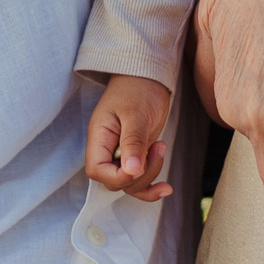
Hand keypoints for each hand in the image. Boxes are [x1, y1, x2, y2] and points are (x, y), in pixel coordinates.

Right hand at [85, 74, 173, 199]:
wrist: (148, 76)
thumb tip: (132, 171)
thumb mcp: (135, 113)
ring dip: (150, 176)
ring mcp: (122, 154)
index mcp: (99, 137)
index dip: (118, 177)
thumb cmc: (137, 88)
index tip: (138, 166)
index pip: (97, 171)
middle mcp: (107, 149)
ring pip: (130, 183)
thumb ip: (132, 142)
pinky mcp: (137, 155)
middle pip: (115, 181)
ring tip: (162, 147)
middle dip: (140, 175)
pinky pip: (140, 179)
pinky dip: (152, 186)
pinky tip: (166, 187)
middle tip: (158, 148)